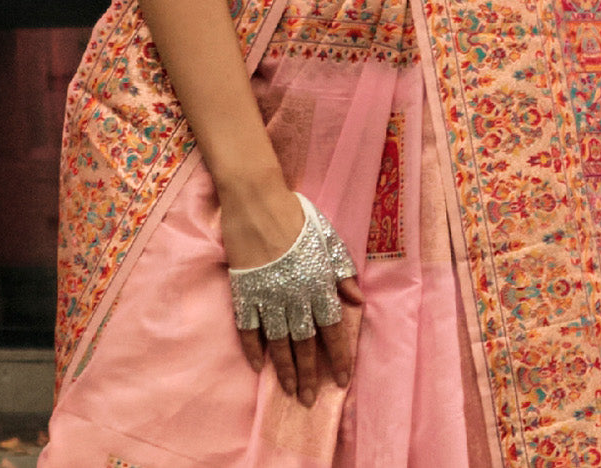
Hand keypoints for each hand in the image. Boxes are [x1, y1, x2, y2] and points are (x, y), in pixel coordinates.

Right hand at [222, 187, 362, 407]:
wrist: (256, 200)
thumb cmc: (295, 215)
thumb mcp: (327, 237)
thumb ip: (341, 269)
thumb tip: (357, 300)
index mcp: (318, 283)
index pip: (332, 329)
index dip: (338, 357)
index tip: (342, 381)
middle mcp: (294, 296)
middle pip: (304, 343)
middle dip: (310, 374)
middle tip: (310, 401)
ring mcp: (266, 296)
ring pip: (277, 342)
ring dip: (284, 370)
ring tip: (290, 392)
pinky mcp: (243, 292)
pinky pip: (248, 328)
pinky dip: (252, 349)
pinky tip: (258, 367)